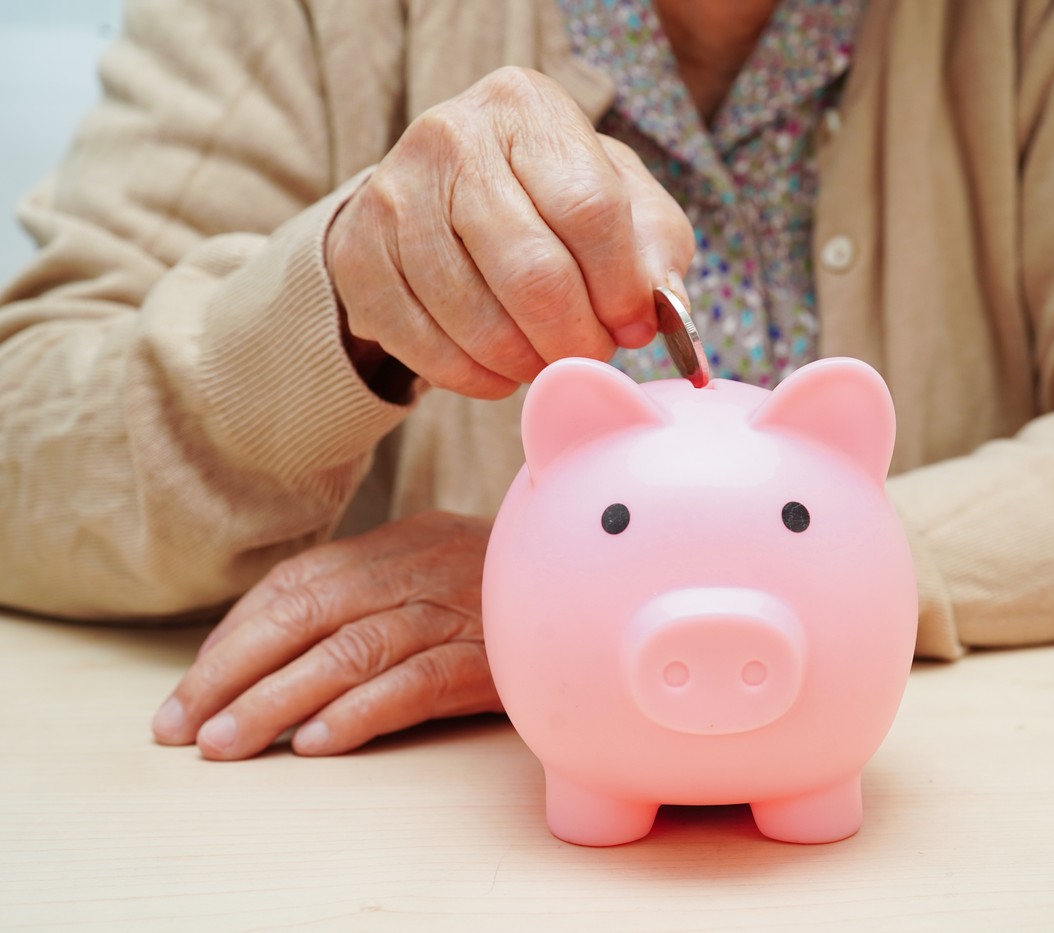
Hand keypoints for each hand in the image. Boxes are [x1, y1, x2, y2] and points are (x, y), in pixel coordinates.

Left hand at [150, 511, 500, 759]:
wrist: (596, 573)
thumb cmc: (504, 582)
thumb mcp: (434, 563)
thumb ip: (369, 588)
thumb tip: (280, 638)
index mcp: (396, 545)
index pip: (295, 586)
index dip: (233, 637)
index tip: (189, 690)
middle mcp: (416, 571)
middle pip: (307, 616)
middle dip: (234, 673)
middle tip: (184, 727)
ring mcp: (454, 610)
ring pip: (349, 652)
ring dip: (278, 700)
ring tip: (228, 745)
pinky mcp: (490, 655)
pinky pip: (414, 683)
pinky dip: (360, 712)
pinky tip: (317, 741)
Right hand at [327, 65, 694, 398]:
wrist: (444, 196)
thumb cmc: (554, 199)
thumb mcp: (623, 202)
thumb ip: (656, 250)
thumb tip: (659, 312)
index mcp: (527, 108)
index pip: (589, 209)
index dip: (618, 287)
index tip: (632, 325)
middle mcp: (451, 138)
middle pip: (533, 273)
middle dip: (575, 339)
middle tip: (590, 358)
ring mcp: (393, 197)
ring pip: (478, 320)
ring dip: (527, 364)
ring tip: (547, 360)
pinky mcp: (357, 258)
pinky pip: (427, 349)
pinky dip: (476, 378)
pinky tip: (500, 368)